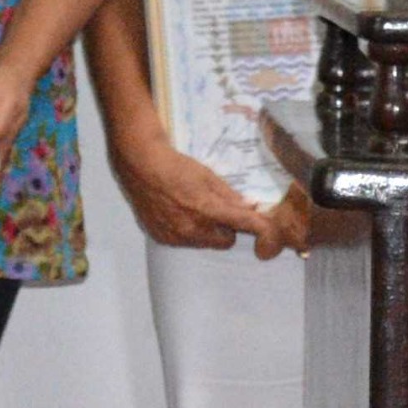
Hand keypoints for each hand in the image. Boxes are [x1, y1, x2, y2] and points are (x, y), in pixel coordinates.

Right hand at [108, 129, 276, 253]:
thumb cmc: (176, 165)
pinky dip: (186, 232)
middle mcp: (192, 229)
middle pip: (224, 241)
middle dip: (226, 229)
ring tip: (192, 209)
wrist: (139, 164)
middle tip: (217, 210)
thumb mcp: (206, 175)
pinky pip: (184, 242)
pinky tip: (176, 214)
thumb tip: (250, 206)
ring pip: (203, 243)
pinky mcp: (161, 238)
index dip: (260, 229)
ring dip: (205, 231)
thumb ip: (229, 194)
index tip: (268, 233)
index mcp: (208, 210)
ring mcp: (176, 237)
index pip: (243, 224)